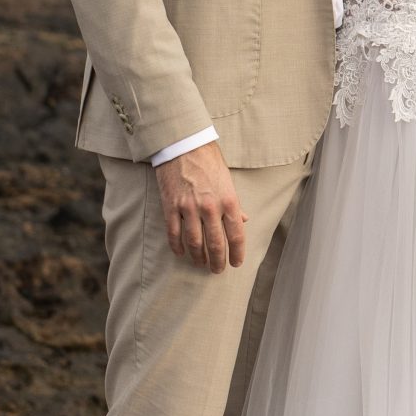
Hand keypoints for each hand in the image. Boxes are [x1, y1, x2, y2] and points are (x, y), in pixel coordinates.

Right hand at [155, 142, 245, 272]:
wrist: (183, 145)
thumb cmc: (209, 161)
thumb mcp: (228, 181)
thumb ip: (235, 203)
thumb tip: (244, 220)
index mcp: (228, 200)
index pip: (236, 235)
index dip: (237, 253)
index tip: (236, 264)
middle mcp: (210, 207)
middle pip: (216, 244)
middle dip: (217, 261)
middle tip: (217, 270)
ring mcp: (189, 208)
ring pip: (194, 243)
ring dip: (198, 257)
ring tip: (200, 264)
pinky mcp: (171, 207)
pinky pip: (174, 234)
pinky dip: (177, 246)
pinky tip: (181, 253)